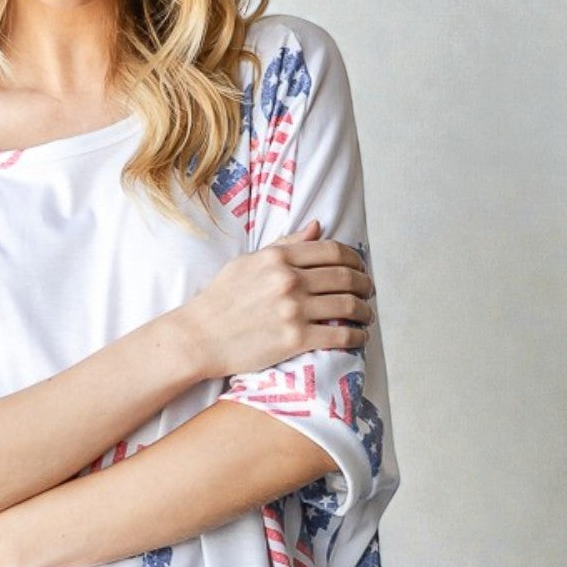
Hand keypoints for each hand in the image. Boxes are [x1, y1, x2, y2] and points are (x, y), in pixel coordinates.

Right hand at [179, 220, 374, 378]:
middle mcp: (289, 281)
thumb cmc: (220, 299)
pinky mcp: (295, 339)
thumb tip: (318, 227)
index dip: (354, 259)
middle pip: (345, 277)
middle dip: (364, 284)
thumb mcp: (248, 262)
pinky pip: (339, 335)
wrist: (199, 337)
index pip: (332, 251)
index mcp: (278, 258)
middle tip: (368, 291)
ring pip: (348, 305)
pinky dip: (356, 337)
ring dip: (364, 310)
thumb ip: (285, 245)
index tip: (359, 267)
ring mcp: (293, 310)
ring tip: (366, 315)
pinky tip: (360, 338)